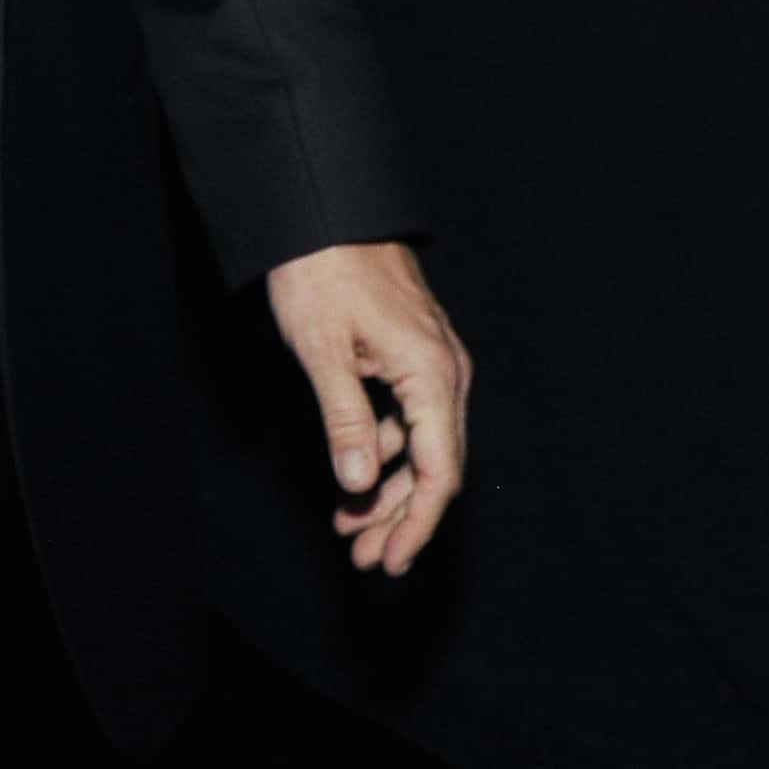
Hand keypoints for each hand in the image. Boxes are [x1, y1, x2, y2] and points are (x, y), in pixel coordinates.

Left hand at [265, 239, 470, 577]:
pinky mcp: (416, 352)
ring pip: (424, 443)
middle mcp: (447, 371)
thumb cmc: (321, 271)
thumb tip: (360, 484)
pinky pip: (412, 416)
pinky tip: (356, 474)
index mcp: (433, 374)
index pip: (440, 472)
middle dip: (401, 516)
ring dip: (392, 488)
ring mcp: (435, 360)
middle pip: (437, 465)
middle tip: (364, 557)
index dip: (417, 523)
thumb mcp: (323, 350)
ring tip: (351, 527)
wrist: (325, 207)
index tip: (390, 561)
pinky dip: (386, 450)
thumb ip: (345, 421)